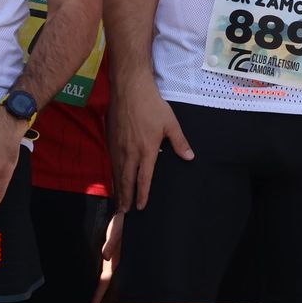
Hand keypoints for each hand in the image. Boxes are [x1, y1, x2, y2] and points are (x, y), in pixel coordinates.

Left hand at [88, 209, 123, 302]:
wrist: (129, 214)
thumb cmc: (123, 222)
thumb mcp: (117, 231)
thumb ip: (111, 243)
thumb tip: (104, 256)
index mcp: (113, 263)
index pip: (103, 287)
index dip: (96, 301)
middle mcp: (112, 266)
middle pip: (103, 289)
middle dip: (97, 302)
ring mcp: (112, 262)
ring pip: (104, 283)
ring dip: (98, 294)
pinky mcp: (112, 257)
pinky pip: (105, 274)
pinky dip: (101, 283)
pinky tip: (98, 284)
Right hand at [110, 79, 193, 209]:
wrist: (130, 90)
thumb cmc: (152, 106)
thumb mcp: (171, 124)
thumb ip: (180, 143)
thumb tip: (190, 157)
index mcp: (146, 150)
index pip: (144, 178)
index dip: (142, 194)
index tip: (141, 206)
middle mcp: (130, 152)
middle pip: (127, 180)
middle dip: (126, 197)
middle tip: (125, 212)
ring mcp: (118, 146)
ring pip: (118, 173)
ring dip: (118, 189)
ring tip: (119, 202)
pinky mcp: (111, 140)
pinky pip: (112, 162)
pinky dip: (113, 174)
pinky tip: (114, 179)